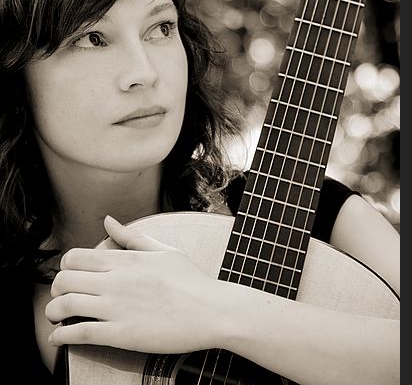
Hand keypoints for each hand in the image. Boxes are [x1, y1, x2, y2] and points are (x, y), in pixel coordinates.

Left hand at [45, 216, 229, 352]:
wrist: (212, 311)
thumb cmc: (191, 281)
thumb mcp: (163, 251)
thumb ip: (131, 236)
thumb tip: (108, 220)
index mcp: (126, 259)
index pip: (76, 257)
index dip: (65, 267)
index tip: (69, 276)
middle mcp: (116, 281)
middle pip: (64, 279)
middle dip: (55, 289)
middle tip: (60, 296)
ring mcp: (117, 307)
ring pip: (66, 305)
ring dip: (53, 312)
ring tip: (56, 317)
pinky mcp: (122, 334)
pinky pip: (80, 333)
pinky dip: (62, 336)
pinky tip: (59, 338)